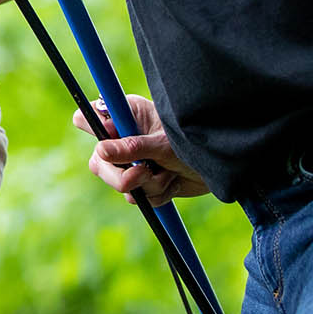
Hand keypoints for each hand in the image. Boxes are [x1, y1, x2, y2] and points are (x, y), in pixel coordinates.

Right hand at [71, 94, 209, 208]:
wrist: (223, 170)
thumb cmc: (196, 143)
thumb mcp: (163, 143)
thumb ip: (131, 147)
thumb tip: (101, 152)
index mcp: (125, 115)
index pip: (88, 117)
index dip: (94, 130)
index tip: (110, 143)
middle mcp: (124, 139)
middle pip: (98, 161)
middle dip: (121, 174)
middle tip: (143, 172)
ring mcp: (133, 163)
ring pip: (119, 184)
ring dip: (148, 185)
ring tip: (168, 173)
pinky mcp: (144, 184)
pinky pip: (138, 198)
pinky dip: (157, 194)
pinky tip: (172, 182)